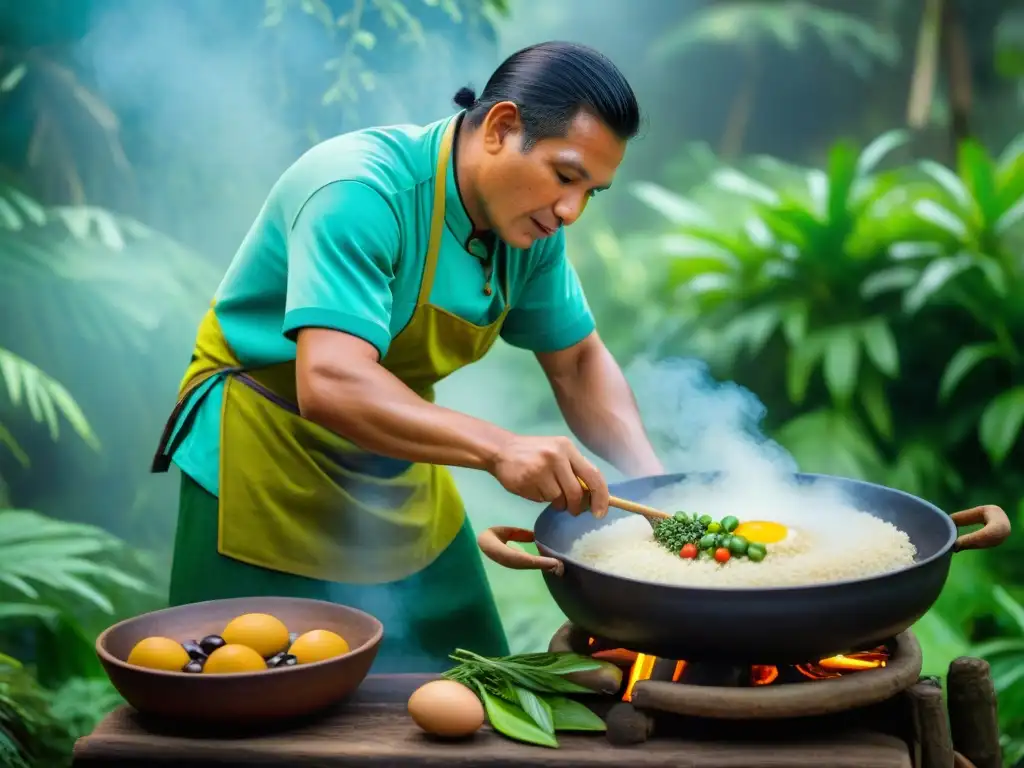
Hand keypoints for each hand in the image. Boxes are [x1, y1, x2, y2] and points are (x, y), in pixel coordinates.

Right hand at [489, 435, 609, 517]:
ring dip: (556, 502)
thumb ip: (575, 470)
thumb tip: (594, 497)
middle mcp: (556, 455)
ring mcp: (541, 467)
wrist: (501, 450)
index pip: (593, 475)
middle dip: (576, 507)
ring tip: (545, 490)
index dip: (601, 497)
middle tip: (572, 510)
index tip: (600, 513)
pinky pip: (542, 499)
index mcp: (568, 448)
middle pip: (576, 492)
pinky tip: (533, 487)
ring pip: (559, 499)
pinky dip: (541, 499)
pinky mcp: (527, 480)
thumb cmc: (535, 454)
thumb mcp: (558, 453)